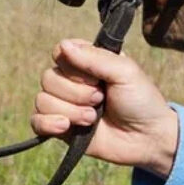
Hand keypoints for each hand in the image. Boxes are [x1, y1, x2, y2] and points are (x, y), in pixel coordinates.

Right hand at [31, 39, 178, 178]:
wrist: (147, 139)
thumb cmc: (141, 101)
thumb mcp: (125, 72)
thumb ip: (95, 58)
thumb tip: (63, 46)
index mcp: (88, 62)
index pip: (60, 51)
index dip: (73, 66)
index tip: (94, 77)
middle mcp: (73, 81)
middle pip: (48, 78)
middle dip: (76, 93)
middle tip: (100, 100)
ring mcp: (65, 105)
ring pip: (42, 100)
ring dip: (70, 111)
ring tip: (93, 119)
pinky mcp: (61, 128)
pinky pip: (36, 122)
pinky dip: (48, 124)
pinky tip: (66, 127)